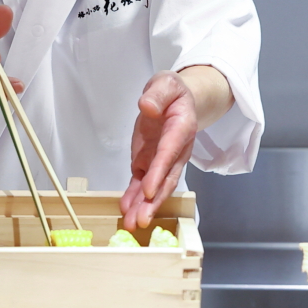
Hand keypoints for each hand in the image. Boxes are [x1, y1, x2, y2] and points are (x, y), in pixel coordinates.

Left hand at [125, 71, 197, 227]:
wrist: (176, 99)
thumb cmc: (172, 92)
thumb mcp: (166, 84)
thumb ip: (157, 94)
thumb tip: (147, 107)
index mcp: (181, 128)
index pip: (169, 153)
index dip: (159, 172)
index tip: (149, 190)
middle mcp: (174, 150)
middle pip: (165, 179)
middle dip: (153, 201)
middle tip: (142, 219)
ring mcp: (161, 160)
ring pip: (153, 187)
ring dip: (143, 206)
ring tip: (132, 224)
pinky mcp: (148, 163)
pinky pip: (141, 183)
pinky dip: (134, 197)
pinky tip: (126, 210)